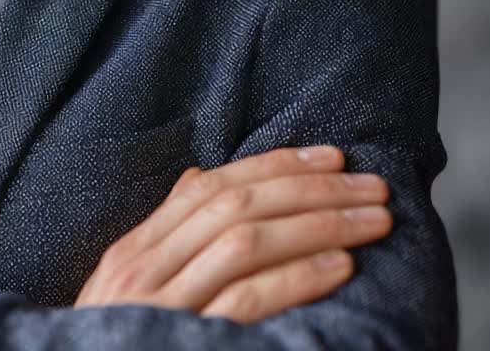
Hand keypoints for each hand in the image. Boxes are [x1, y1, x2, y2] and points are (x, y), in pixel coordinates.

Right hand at [75, 145, 391, 322]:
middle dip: (312, 190)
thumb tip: (199, 179)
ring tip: (372, 221)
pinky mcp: (190, 342)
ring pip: (246, 244)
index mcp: (134, 250)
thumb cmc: (116, 340)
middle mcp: (145, 270)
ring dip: (319, 226)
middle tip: (372, 186)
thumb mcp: (126, 286)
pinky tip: (340, 267)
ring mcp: (165, 306)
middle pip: (236, 207)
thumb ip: (166, 233)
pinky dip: (298, 278)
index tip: (332, 158)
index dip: (275, 165)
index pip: (210, 188)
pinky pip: (248, 301)